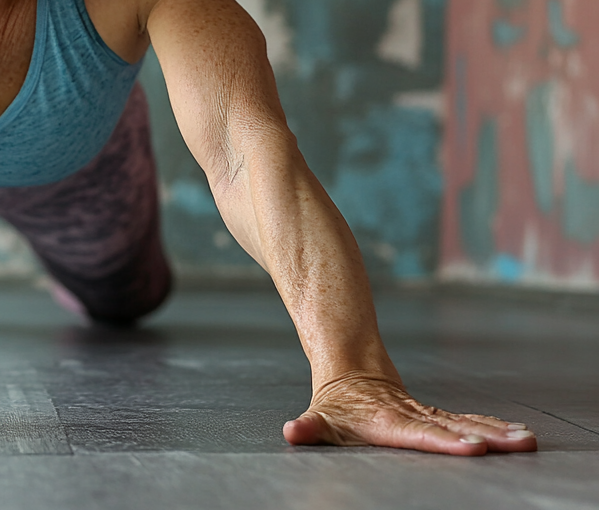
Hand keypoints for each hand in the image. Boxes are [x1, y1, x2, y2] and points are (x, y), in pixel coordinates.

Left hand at [282, 372, 536, 454]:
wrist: (350, 370)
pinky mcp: (434, 415)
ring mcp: (425, 414)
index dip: (443, 440)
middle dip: (483, 437)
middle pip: (450, 428)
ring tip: (525, 440)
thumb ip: (309, 427)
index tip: (471, 447)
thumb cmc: (335, 405)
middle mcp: (411, 416)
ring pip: (464, 422)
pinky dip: (491, 426)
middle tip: (514, 445)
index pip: (418, 434)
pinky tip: (518, 435)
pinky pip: (466, 420)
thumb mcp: (319, 418)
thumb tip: (292, 432)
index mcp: (386, 421)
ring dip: (496, 432)